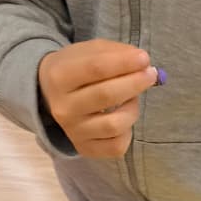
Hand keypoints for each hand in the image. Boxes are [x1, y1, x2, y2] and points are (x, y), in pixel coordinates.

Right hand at [38, 41, 158, 158]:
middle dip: (134, 83)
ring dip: (132, 108)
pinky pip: (117, 147)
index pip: (96, 68)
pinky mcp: (85, 149)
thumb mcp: (87, 52)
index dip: (124, 63)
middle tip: (150, 74)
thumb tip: (142, 61)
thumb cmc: (74, 69)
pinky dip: (128, 133)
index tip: (144, 58)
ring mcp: (74, 132)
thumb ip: (113, 53)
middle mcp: (64, 108)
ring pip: (114, 124)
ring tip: (133, 98)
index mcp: (59, 77)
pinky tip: (124, 119)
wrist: (49, 96)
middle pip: (107, 96)